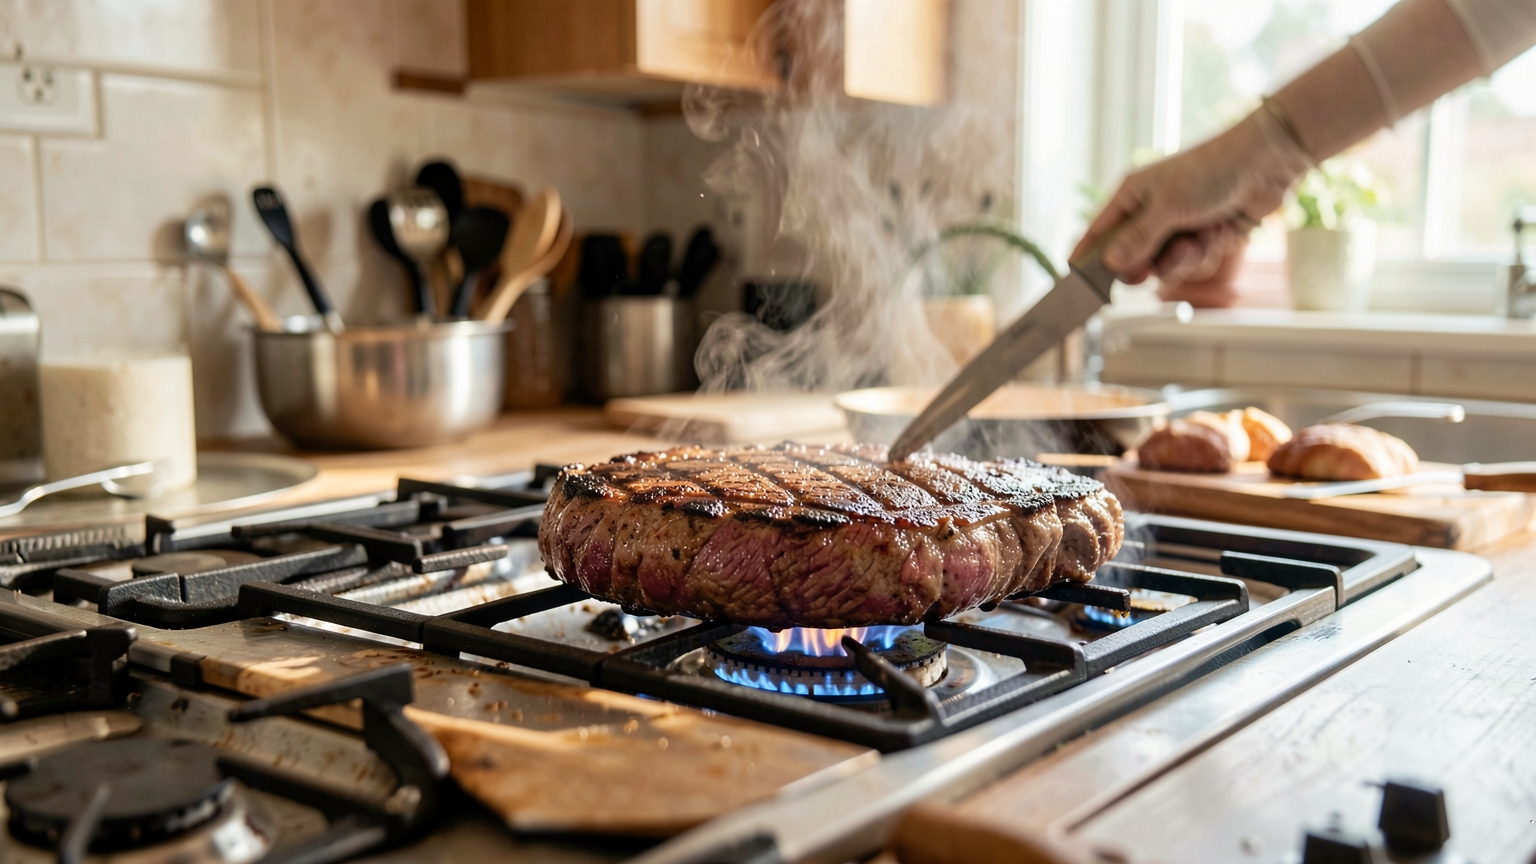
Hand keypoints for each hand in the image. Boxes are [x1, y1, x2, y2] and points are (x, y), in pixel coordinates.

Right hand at [1074, 111, 1308, 283]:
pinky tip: (1222, 229)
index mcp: (1132, 195)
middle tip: (1148, 270)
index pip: (1098, 231)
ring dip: (1186, 259)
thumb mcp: (1169, 205)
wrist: (1267, 163)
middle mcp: (1151, 213)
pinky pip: (1195, 263)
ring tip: (1200, 237)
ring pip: (1166, 267)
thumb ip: (1138, 238)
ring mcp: (1178, 227)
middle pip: (1132, 259)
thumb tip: (1111, 264)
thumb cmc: (1212, 170)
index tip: (1078, 279)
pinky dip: (1209, 251)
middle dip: (1147, 265)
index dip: (1087, 256)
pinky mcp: (1204, 238)